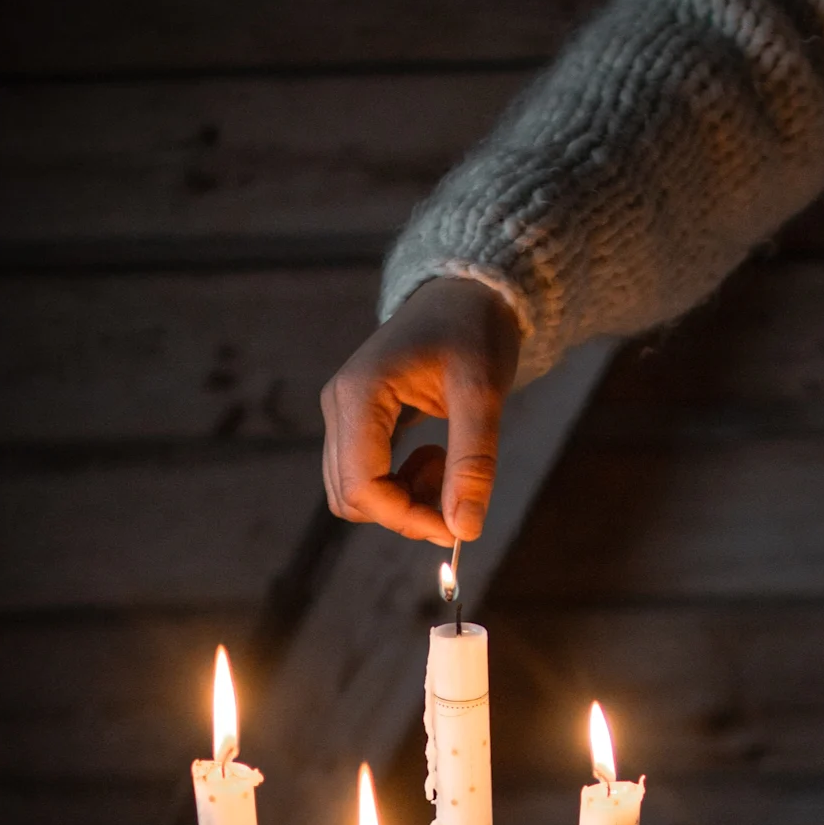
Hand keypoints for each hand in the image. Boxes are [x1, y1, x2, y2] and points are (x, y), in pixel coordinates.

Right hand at [320, 276, 521, 544]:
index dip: (407, 519)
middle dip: (406, 512)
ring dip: (404, 501)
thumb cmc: (474, 331)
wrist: (466, 294)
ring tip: (448, 466)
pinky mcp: (356, 422)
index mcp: (360, 394)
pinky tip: (436, 458)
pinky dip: (402, 487)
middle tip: (458, 490)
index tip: (456, 526)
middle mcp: (339, 406)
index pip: (361, 487)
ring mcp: (343, 415)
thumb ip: (473, 463)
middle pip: (353, 498)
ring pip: (355, 493)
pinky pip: (366, 477)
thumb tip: (464, 530)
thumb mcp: (484, 394)